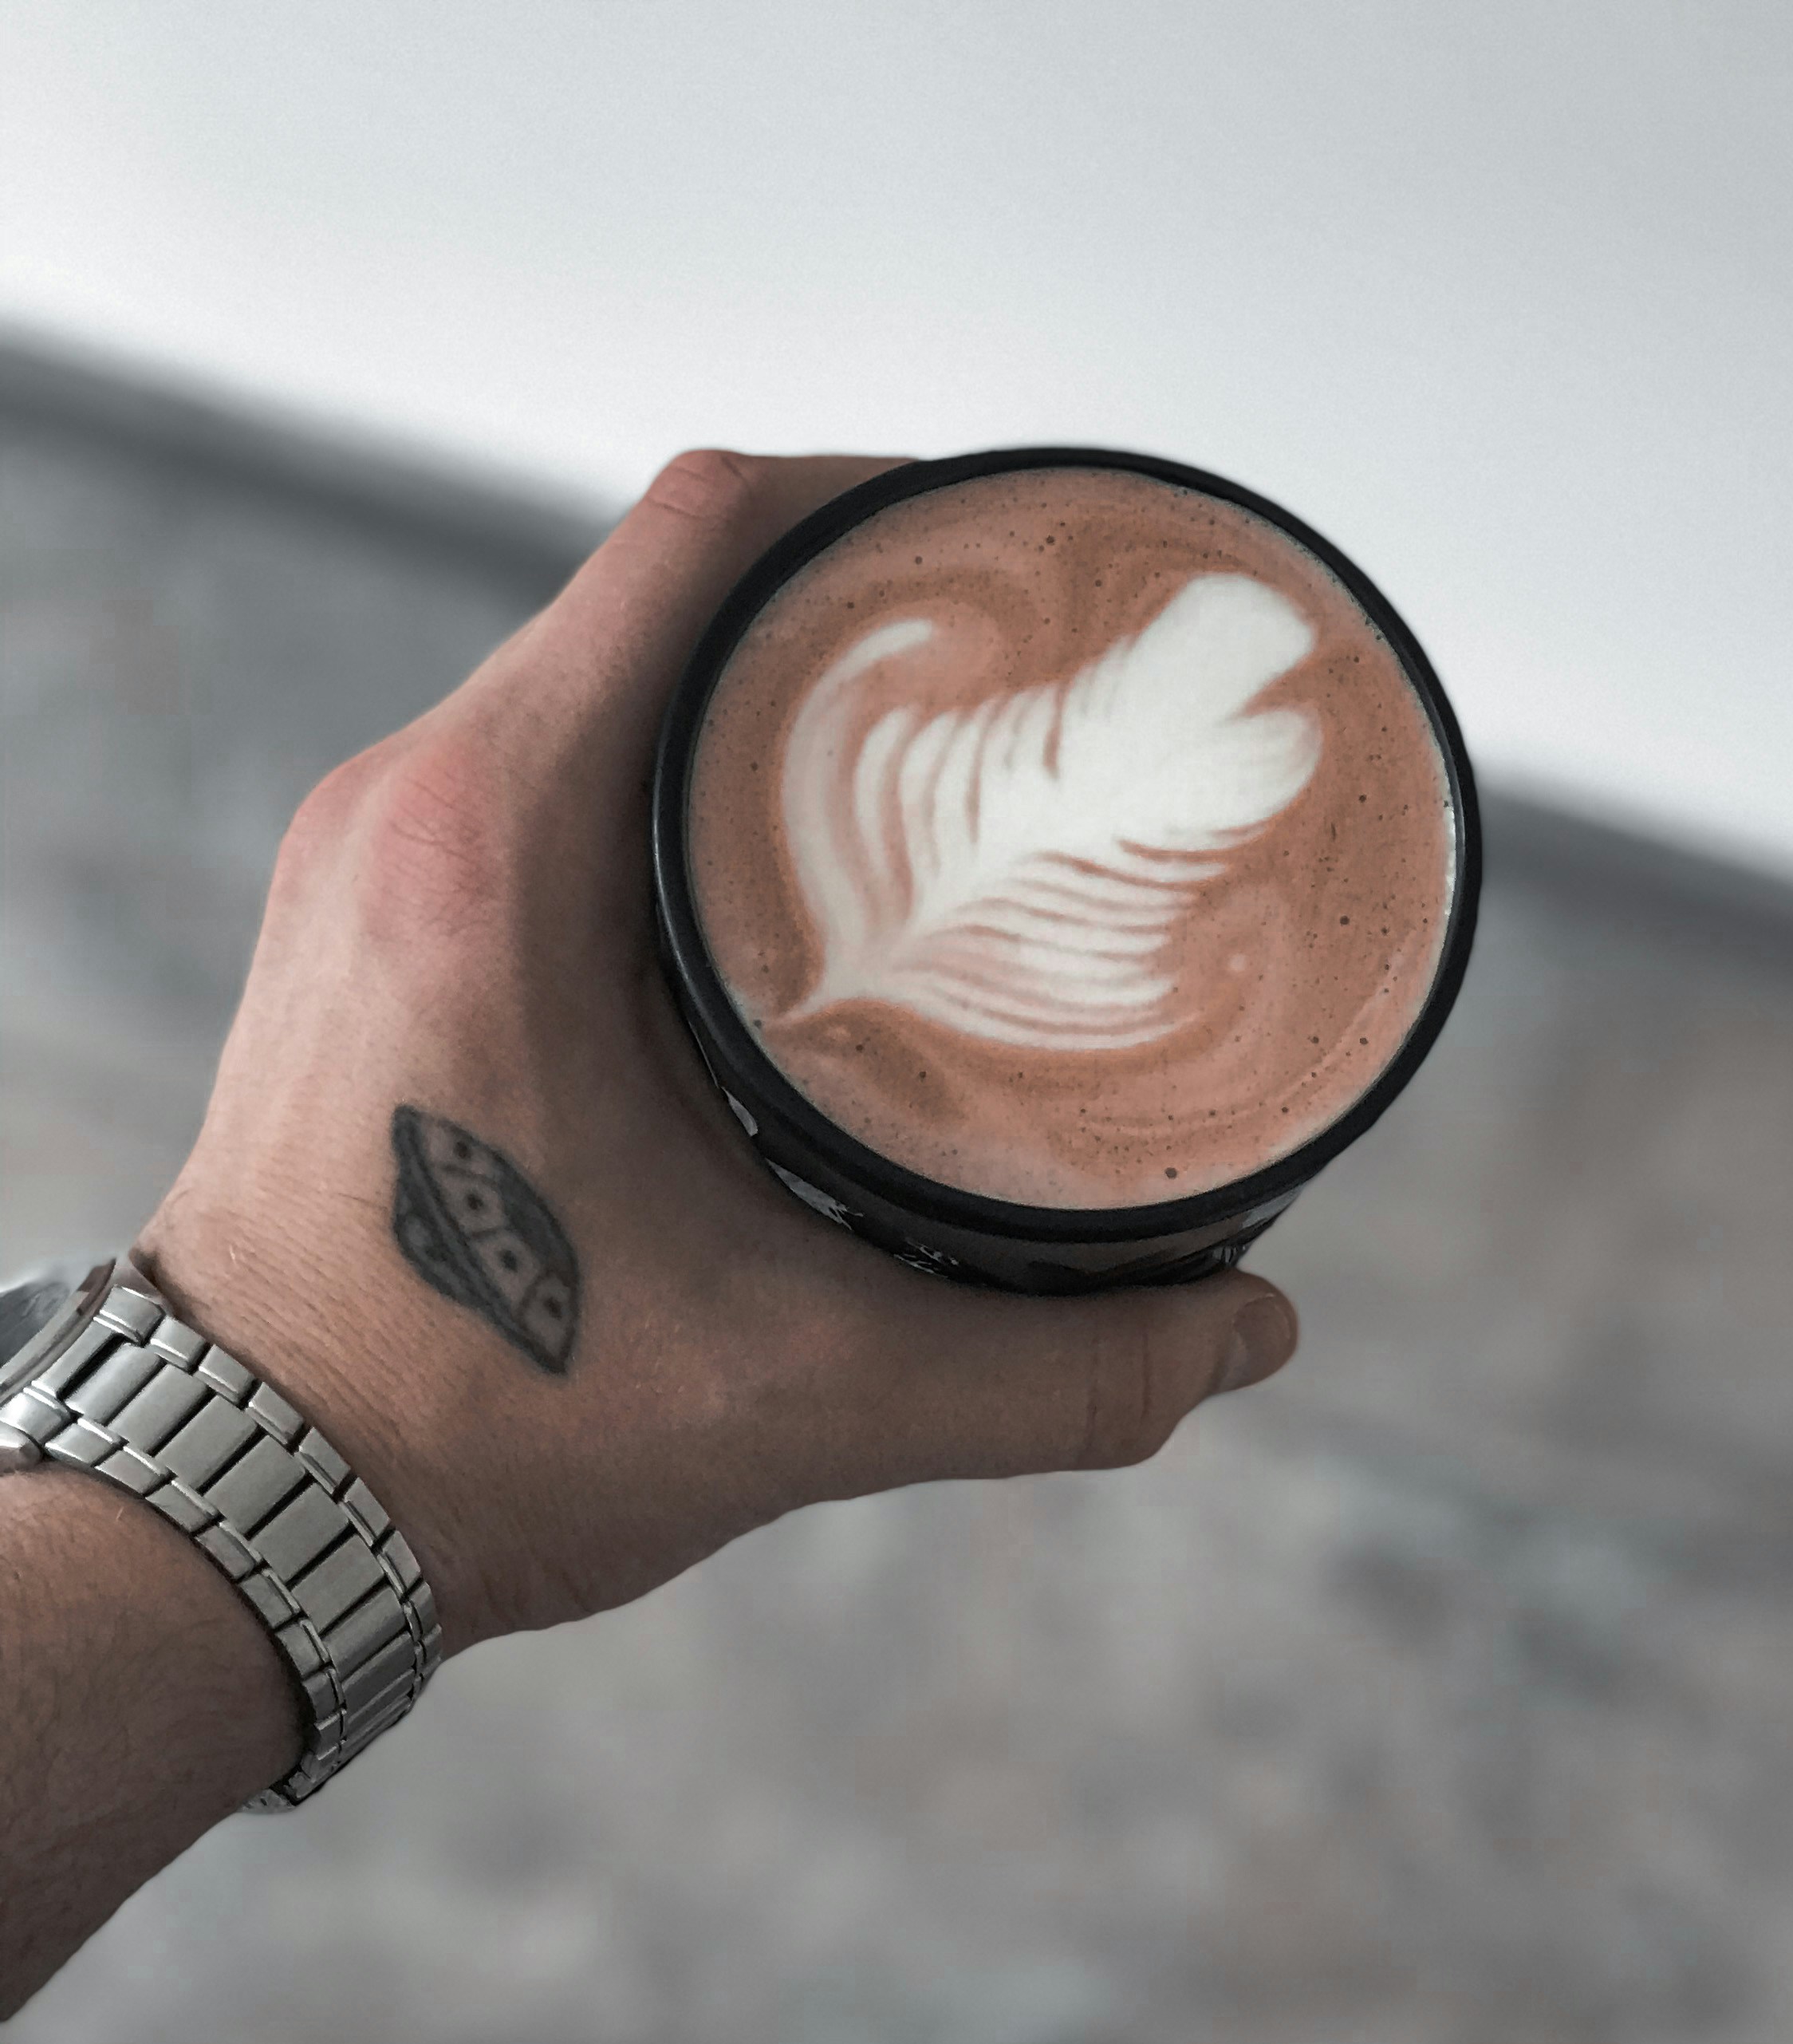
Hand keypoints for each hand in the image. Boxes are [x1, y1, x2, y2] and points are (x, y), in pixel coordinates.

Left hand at [136, 450, 1298, 1656]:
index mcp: (500, 847)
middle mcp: (415, 808)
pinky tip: (794, 878)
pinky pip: (543, 769)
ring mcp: (378, 859)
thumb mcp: (807, 1399)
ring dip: (757, 697)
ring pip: (599, 676)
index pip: (703, 539)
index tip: (1023, 551)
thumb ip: (1055, 1370)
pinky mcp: (372, 925)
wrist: (255, 1506)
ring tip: (933, 765)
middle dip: (852, 604)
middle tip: (1024, 677)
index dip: (883, 500)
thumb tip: (1251, 1335)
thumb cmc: (478, 1434)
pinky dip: (674, 780)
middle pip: (663, 589)